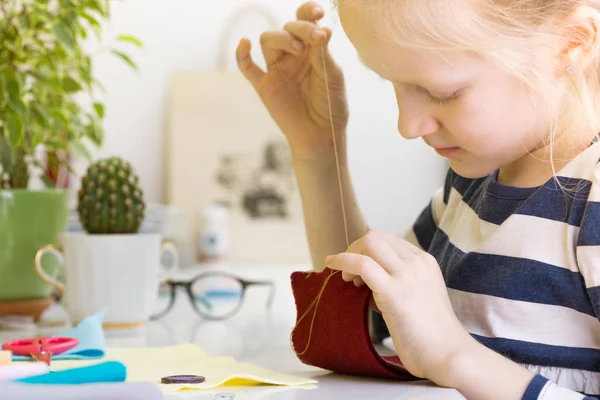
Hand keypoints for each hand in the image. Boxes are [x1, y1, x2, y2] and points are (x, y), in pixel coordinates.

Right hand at [235, 1, 348, 155]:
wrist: (321, 134)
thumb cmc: (331, 105)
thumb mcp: (332, 77)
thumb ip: (323, 54)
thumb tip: (322, 28)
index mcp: (312, 49)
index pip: (305, 21)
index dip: (308, 11)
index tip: (318, 13)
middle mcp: (293, 55)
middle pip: (287, 27)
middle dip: (300, 28)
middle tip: (314, 38)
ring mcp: (277, 69)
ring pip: (268, 40)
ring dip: (281, 38)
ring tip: (297, 50)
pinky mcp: (264, 86)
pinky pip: (247, 67)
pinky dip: (242, 54)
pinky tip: (244, 43)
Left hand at [325, 229, 474, 386]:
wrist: (447, 354)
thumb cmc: (431, 335)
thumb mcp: (419, 297)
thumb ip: (399, 284)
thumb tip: (368, 282)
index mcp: (425, 262)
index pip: (389, 240)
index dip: (368, 251)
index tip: (359, 271)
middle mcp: (417, 263)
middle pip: (377, 236)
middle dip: (356, 249)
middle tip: (350, 273)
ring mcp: (406, 275)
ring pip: (369, 242)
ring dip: (349, 254)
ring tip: (347, 279)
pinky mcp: (393, 291)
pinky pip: (361, 264)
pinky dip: (341, 261)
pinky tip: (331, 266)